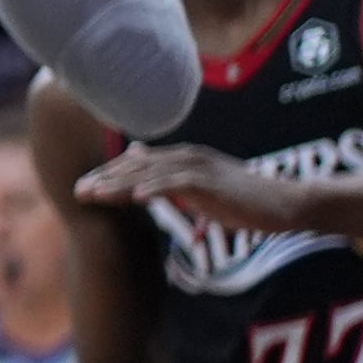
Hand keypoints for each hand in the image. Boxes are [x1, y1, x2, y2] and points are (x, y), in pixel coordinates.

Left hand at [76, 142, 313, 231]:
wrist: (286, 205)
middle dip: (105, 179)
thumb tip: (141, 162)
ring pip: (151, 174)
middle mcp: (186, 158)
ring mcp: (200, 167)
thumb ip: (169, 179)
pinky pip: (179, 184)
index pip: (135, 166)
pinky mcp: (214, 181)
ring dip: (121, 184)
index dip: (107, 176)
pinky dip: (157, 189)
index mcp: (180, 160)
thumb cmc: (242, 200)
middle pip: (136, 167)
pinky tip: (136, 198)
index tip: (82, 189)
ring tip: (95, 195)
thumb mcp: (199, 189)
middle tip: (76, 192)